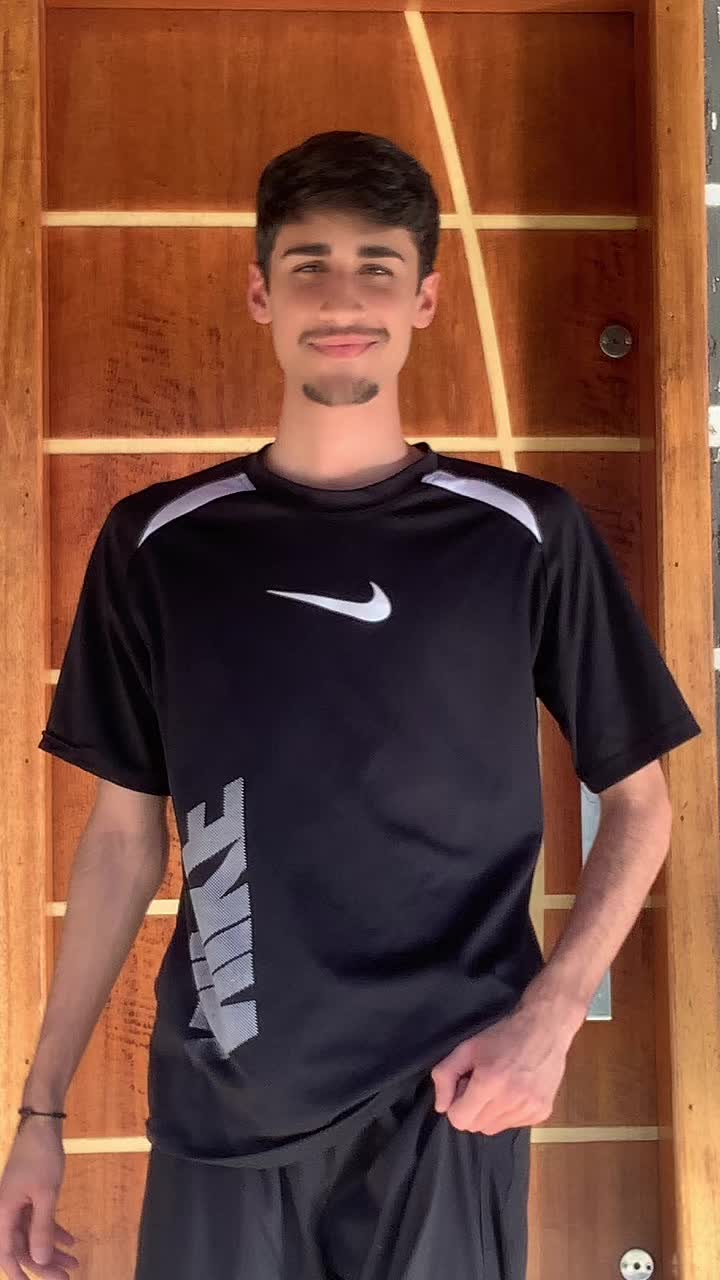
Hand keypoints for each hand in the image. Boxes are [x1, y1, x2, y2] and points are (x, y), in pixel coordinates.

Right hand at [0, 1120, 77, 1279]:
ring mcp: (18, 1204)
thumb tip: (41, 1261)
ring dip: (52, 1250)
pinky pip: (39, 1220)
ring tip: (74, 1263)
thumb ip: (41, 1228)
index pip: (7, 1254)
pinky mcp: (29, 1195)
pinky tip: (70, 1241)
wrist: (42, 1125)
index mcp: (3, 1213)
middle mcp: (7, 1212)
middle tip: (67, 1276)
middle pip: (23, 1247)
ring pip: (33, 1235)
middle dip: (44, 1264)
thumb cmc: (41, 1157)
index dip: (20, 1274)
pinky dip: (53, 1230)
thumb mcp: (45, 1194)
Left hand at [430, 1004, 574, 1134]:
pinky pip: (513, 1125)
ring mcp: (529, 1109)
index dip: (457, 1103)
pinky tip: (515, 1090)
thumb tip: (441, 1107)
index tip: (465, 1086)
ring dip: (490, 1112)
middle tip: (482, 1084)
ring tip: (500, 1086)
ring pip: (494, 1129)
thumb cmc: (503, 1036)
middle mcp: (511, 1100)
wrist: (545, 1029)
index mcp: (490, 1082)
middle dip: (472, 1109)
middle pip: (475, 1127)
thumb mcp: (467, 1048)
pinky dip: (508, 1113)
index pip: (459, 1120)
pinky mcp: (542, 1113)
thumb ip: (445, 1075)